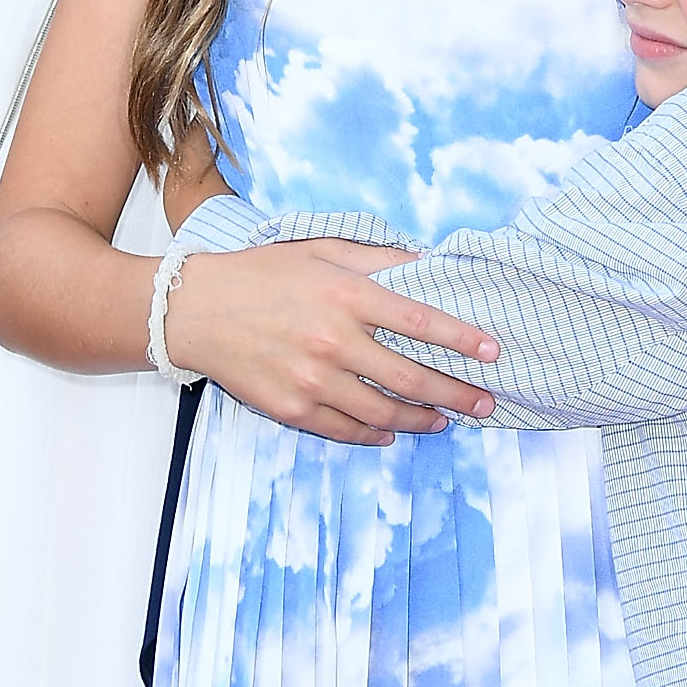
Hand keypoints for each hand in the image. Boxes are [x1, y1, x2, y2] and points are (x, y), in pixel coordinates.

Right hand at [173, 238, 498, 444]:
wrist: (194, 310)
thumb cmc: (262, 274)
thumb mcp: (321, 250)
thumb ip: (377, 259)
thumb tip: (427, 263)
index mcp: (345, 295)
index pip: (421, 322)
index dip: (463, 340)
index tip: (493, 353)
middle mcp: (333, 341)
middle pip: (412, 378)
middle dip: (457, 394)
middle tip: (485, 403)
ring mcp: (311, 381)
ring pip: (384, 413)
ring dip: (422, 420)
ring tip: (444, 420)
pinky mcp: (291, 409)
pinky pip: (346, 430)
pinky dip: (375, 436)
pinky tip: (393, 432)